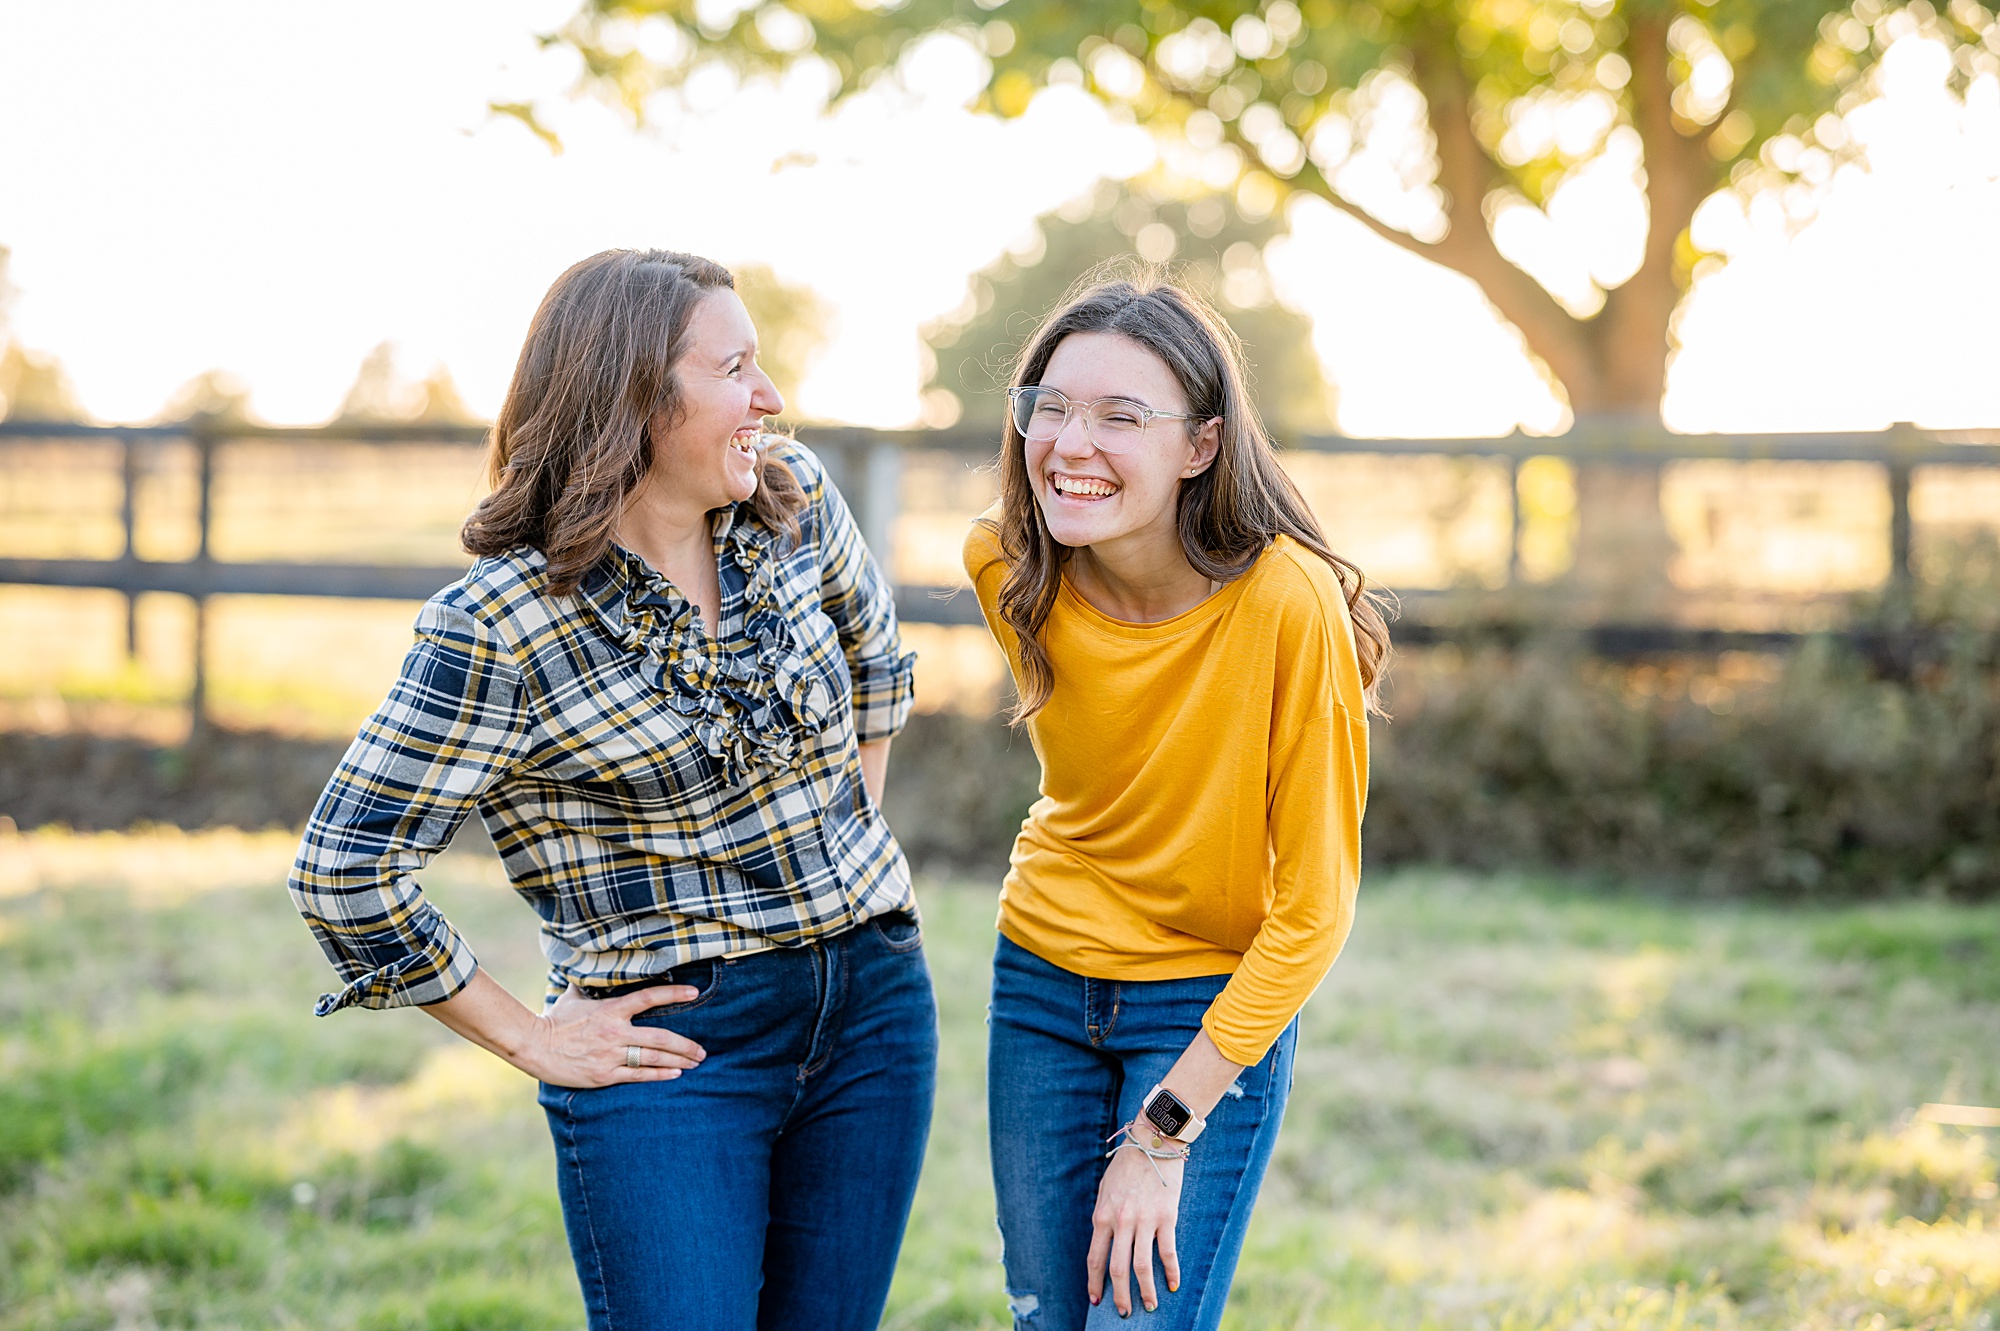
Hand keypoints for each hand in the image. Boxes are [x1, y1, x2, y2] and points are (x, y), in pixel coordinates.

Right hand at [520, 983, 707, 1088]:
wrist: (533, 1047)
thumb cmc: (554, 1020)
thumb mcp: (574, 997)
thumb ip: (589, 984)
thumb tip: (593, 966)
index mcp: (610, 1010)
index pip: (648, 997)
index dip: (673, 994)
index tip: (694, 993)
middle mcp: (614, 1032)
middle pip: (660, 1037)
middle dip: (685, 1045)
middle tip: (702, 1050)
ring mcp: (610, 1055)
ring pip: (653, 1057)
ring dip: (679, 1060)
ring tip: (695, 1062)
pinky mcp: (604, 1074)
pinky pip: (638, 1075)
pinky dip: (659, 1074)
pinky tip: (675, 1073)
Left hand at [1087, 1128, 1183, 1316]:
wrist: (1153, 1142)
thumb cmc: (1127, 1164)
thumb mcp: (1105, 1189)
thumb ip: (1104, 1216)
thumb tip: (1104, 1241)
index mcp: (1103, 1216)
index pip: (1095, 1258)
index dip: (1095, 1282)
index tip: (1096, 1299)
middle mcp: (1121, 1222)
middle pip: (1118, 1269)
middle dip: (1120, 1295)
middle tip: (1124, 1312)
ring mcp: (1144, 1221)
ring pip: (1142, 1267)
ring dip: (1145, 1291)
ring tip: (1150, 1306)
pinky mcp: (1166, 1217)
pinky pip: (1168, 1252)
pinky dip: (1172, 1272)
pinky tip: (1174, 1285)